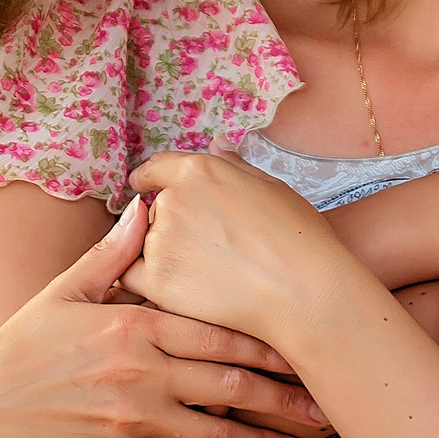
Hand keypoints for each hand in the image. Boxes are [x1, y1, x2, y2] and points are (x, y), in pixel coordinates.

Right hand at [0, 194, 328, 437]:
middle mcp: (141, 374)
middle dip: (282, 399)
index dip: (265, 346)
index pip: (216, 335)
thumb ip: (113, 253)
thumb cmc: (26, 342)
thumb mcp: (66, 289)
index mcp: (135, 326)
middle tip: (323, 407)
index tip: (303, 350)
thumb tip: (143, 205)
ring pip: (213, 436)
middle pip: (229, 388)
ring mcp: (133, 420)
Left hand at [121, 152, 371, 350]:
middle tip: (208, 250)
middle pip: (154, 212)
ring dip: (163, 256)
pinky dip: (152, 284)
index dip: (148, 179)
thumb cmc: (298, 238)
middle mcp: (172, 200)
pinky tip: (187, 292)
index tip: (143, 187)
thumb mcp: (270, 186)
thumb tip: (215, 145)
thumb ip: (233, 166)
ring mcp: (161, 241)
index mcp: (198, 171)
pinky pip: (135, 279)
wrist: (303, 291)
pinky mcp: (156, 281)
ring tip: (207, 275)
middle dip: (170, 227)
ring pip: (144, 246)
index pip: (155, 169)